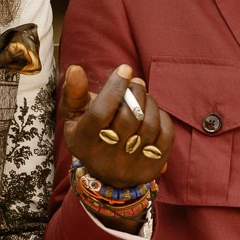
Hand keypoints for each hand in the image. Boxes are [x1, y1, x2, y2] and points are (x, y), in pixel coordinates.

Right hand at [62, 62, 173, 188]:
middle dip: (136, 92)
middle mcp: (105, 159)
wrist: (105, 171)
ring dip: (150, 103)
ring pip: (149, 126)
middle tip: (136, 83)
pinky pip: (165, 136)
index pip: (101, 112)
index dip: (115, 87)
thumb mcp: (74, 115)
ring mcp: (129, 167)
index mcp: (83, 143)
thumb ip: (74, 93)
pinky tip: (153, 114)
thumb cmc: (89, 133)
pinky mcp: (149, 170)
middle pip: (128, 118)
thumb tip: (75, 69)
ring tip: (144, 97)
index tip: (125, 69)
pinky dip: (162, 118)